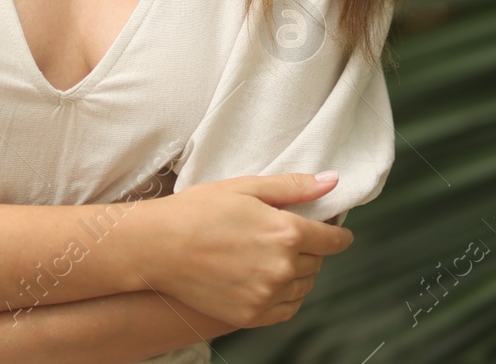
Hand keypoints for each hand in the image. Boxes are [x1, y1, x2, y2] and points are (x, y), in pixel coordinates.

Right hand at [140, 172, 353, 327]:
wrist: (157, 246)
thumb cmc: (198, 210)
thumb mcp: (246, 187)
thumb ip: (293, 187)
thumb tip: (332, 181)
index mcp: (286, 232)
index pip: (332, 240)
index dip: (338, 235)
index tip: (338, 234)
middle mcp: (282, 268)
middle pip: (317, 262)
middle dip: (310, 249)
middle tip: (287, 237)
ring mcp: (267, 295)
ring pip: (303, 286)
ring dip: (299, 273)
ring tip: (274, 257)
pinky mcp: (251, 315)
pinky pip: (286, 309)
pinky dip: (286, 296)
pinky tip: (269, 281)